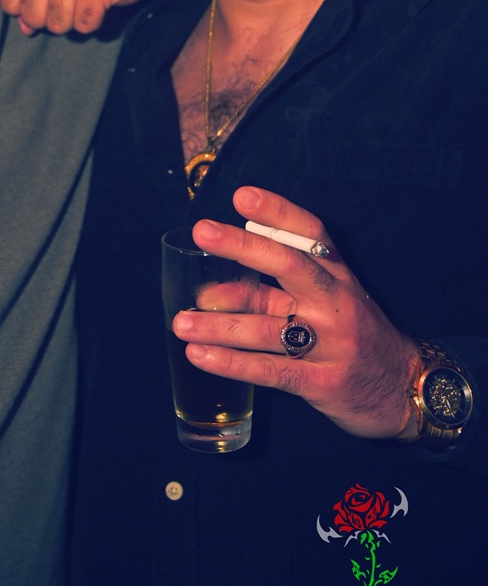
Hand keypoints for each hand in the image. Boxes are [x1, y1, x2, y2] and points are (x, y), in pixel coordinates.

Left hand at [173, 185, 420, 438]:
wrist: (405, 388)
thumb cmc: (354, 335)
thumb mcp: (333, 298)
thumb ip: (281, 286)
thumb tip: (213, 282)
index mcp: (338, 276)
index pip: (311, 234)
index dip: (278, 213)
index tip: (242, 196)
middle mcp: (336, 302)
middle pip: (290, 266)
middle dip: (243, 246)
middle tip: (202, 232)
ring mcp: (331, 343)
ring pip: (268, 325)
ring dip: (220, 324)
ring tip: (181, 322)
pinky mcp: (322, 382)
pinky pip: (270, 370)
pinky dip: (231, 363)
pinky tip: (198, 356)